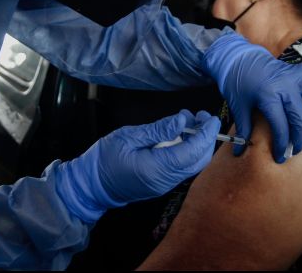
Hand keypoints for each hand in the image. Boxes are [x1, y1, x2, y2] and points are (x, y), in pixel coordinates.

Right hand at [55, 110, 219, 222]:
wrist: (91, 185)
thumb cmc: (104, 159)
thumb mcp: (128, 136)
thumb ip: (158, 130)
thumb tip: (182, 121)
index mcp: (157, 168)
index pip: (192, 152)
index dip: (205, 134)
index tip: (210, 118)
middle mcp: (166, 180)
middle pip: (199, 161)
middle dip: (206, 138)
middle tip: (201, 116)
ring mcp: (165, 184)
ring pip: (194, 165)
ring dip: (198, 144)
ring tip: (189, 122)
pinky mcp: (162, 183)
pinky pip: (183, 168)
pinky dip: (189, 151)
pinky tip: (181, 136)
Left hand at [203, 32, 301, 162]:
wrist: (237, 57)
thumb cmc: (236, 83)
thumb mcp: (238, 107)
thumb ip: (243, 129)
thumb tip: (239, 151)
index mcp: (268, 96)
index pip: (281, 127)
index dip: (281, 145)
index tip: (280, 157)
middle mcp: (285, 86)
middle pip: (301, 119)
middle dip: (299, 140)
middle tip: (293, 149)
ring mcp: (294, 76)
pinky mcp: (298, 69)